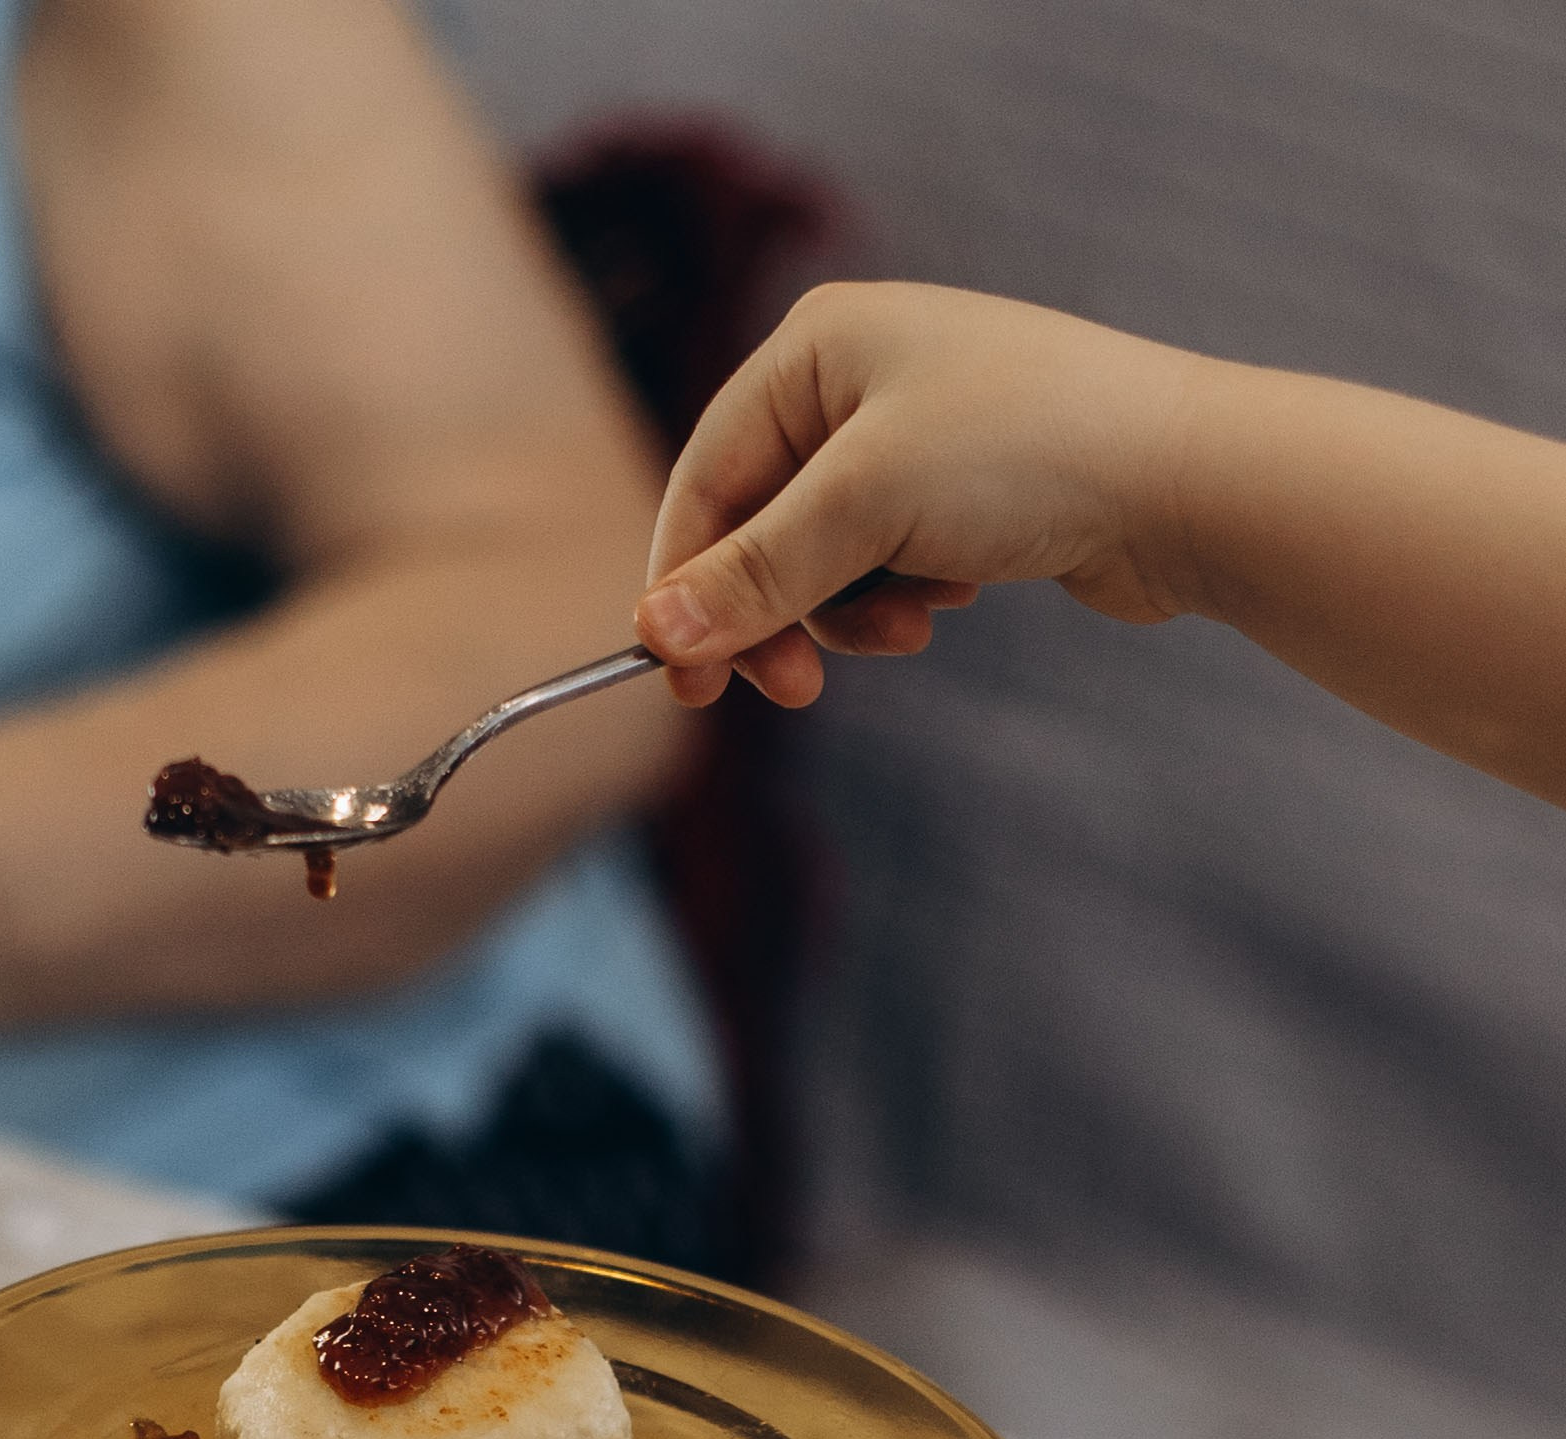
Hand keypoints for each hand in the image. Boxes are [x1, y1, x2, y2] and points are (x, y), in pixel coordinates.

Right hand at [635, 280, 1205, 707]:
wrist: (1186, 481)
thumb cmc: (1029, 454)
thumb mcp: (867, 509)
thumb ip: (756, 573)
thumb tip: (655, 630)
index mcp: (816, 345)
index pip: (706, 477)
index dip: (686, 584)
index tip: (683, 681)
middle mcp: (856, 377)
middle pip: (760, 525)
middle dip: (777, 611)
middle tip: (793, 690)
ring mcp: (913, 434)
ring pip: (822, 559)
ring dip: (851, 613)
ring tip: (914, 625)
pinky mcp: (962, 492)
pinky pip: (885, 566)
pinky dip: (903, 598)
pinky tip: (957, 595)